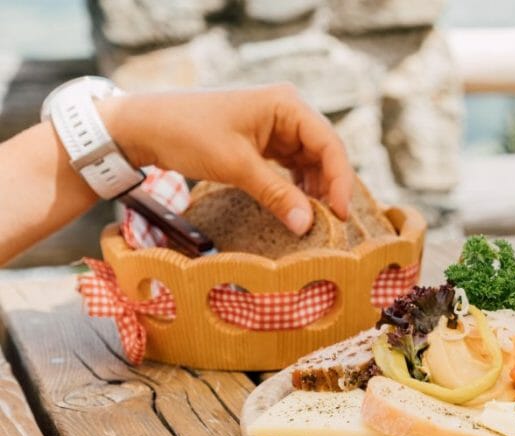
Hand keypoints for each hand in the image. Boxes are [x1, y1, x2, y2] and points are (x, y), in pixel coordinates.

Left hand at [100, 84, 354, 233]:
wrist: (145, 126)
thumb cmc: (188, 133)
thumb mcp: (236, 166)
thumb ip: (276, 194)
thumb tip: (307, 224)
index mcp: (286, 104)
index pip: (329, 144)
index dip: (340, 180)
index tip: (340, 213)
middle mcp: (287, 111)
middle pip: (324, 153)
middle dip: (329, 187)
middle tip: (332, 222)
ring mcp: (276, 126)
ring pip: (310, 162)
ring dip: (314, 189)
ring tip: (316, 218)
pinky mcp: (264, 141)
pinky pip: (292, 165)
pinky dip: (297, 187)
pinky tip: (298, 207)